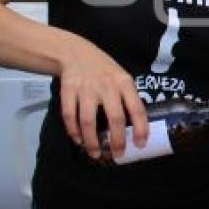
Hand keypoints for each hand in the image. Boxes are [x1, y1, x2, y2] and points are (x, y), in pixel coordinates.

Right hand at [58, 40, 146, 158]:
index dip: (141, 128)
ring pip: (88, 121)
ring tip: (96, 154)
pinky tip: (79, 140)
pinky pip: (70, 116)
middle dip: (117, 140)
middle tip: (118, 154)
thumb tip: (136, 127)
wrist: (76, 53)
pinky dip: (73, 132)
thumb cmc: (104, 70)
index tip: (141, 144)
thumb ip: (128, 97)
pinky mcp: (68, 91)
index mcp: (124, 83)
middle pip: (114, 117)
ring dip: (92, 141)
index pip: (137, 108)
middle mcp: (107, 85)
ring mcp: (86, 88)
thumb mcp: (122, 77)